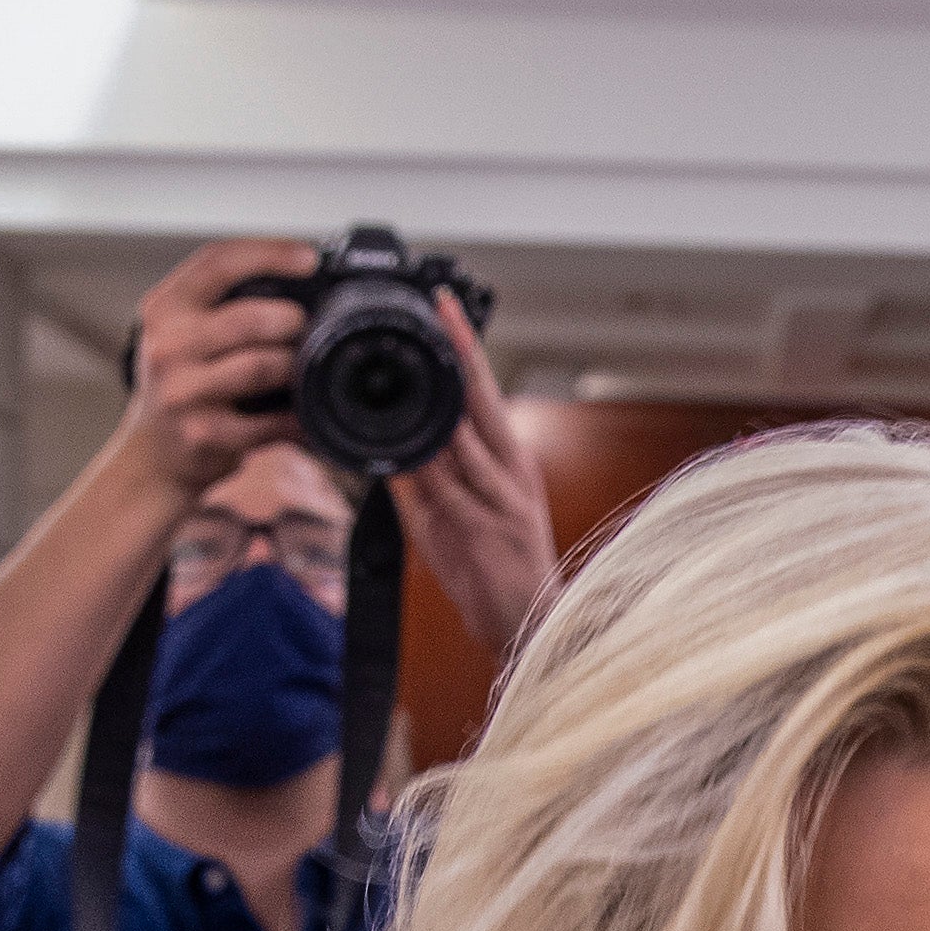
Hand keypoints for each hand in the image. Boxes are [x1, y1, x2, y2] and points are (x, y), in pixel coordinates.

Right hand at [124, 235, 320, 499]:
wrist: (152, 455)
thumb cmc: (182, 383)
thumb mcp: (182, 332)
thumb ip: (222, 304)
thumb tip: (297, 280)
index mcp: (164, 308)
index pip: (217, 262)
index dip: (268, 253)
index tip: (308, 256)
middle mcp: (168, 346)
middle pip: (247, 318)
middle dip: (290, 319)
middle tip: (304, 325)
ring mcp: (183, 392)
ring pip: (261, 367)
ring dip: (293, 366)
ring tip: (299, 368)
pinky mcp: (203, 433)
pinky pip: (269, 421)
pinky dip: (294, 418)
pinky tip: (301, 415)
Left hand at [380, 299, 561, 664]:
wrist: (528, 623)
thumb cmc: (504, 565)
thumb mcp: (487, 504)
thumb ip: (450, 467)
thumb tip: (412, 430)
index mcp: (513, 461)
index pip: (487, 393)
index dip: (467, 348)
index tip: (447, 306)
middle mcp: (509, 473)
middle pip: (480, 402)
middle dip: (459, 354)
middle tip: (439, 311)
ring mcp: (494, 501)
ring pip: (459, 440)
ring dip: (437, 404)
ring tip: (416, 362)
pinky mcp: (475, 531)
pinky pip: (440, 490)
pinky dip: (418, 464)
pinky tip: (401, 442)